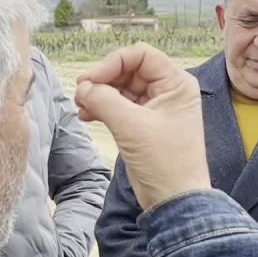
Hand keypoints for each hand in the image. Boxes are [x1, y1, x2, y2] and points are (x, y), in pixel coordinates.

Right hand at [75, 43, 209, 209]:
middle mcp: (168, 91)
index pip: (140, 55)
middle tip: (80, 95)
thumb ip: (104, 101)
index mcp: (176, 84)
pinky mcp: (143, 125)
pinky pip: (119, 106)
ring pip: (120, 89)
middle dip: (102, 80)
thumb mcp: (132, 127)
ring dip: (99, 95)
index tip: (91, 81)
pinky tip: (86, 115)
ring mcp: (155, 108)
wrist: (173, 200)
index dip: (113, 63)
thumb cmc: (165, 163)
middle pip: (127, 70)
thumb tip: (83, 87)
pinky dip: (102, 108)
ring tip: (81, 107)